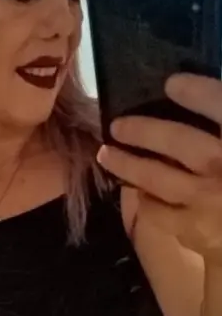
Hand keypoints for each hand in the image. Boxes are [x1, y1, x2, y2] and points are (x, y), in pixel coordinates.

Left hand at [97, 74, 221, 263]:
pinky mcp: (193, 232)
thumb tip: (215, 112)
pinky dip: (146, 201)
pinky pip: (158, 211)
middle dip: (145, 130)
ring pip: (158, 178)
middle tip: (118, 125)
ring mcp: (207, 202)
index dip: (199, 93)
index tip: (173, 83)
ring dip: (128, 164)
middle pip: (179, 141)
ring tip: (106, 154)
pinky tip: (138, 194)